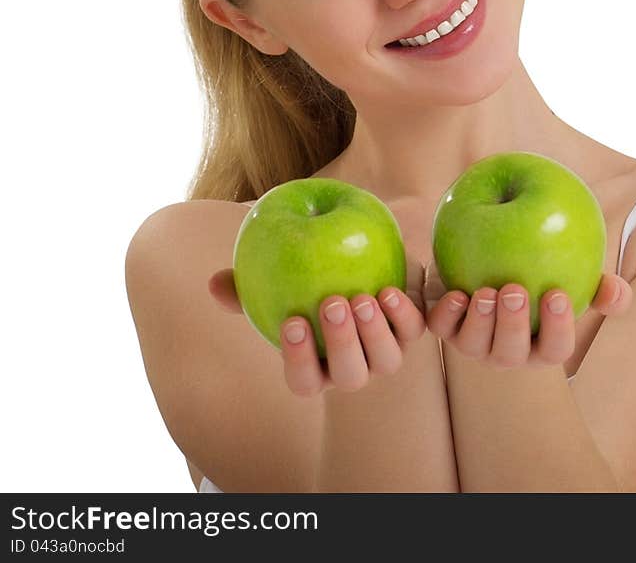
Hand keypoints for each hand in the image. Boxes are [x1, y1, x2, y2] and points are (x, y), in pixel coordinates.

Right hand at [208, 269, 425, 394]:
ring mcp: (384, 353)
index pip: (304, 382)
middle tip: (332, 304)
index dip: (299, 359)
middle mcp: (352, 368)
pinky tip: (389, 290)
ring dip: (374, 332)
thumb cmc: (304, 279)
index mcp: (317, 367)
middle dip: (341, 343)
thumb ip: (246, 286)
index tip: (291, 322)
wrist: (357, 259)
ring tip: (361, 296)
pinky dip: (403, 315)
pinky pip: (413, 331)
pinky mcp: (410, 331)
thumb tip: (216, 283)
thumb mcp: (275, 282)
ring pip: (386, 361)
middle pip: (349, 376)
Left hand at [423, 272, 632, 370]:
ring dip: (480, 320)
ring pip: (475, 346)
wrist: (490, 260)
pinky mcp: (448, 327)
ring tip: (486, 291)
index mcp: (542, 345)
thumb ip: (600, 287)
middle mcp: (508, 351)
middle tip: (515, 290)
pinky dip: (448, 315)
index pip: (555, 349)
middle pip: (511, 353)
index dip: (557, 327)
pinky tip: (456, 294)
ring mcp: (476, 343)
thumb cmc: (543, 275)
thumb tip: (616, 290)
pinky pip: (443, 328)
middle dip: (512, 325)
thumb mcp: (574, 278)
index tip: (556, 293)